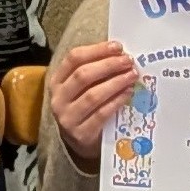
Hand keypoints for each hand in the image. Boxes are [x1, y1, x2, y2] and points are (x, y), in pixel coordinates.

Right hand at [47, 40, 141, 169]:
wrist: (79, 143)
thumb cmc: (85, 109)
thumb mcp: (82, 89)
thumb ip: (95, 72)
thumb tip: (120, 54)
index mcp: (57, 81)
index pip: (73, 59)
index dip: (96, 50)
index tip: (117, 47)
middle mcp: (58, 98)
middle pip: (82, 75)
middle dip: (108, 65)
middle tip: (128, 61)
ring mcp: (68, 118)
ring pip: (92, 95)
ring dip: (115, 82)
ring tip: (132, 75)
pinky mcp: (81, 134)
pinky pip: (101, 114)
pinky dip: (116, 101)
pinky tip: (128, 93)